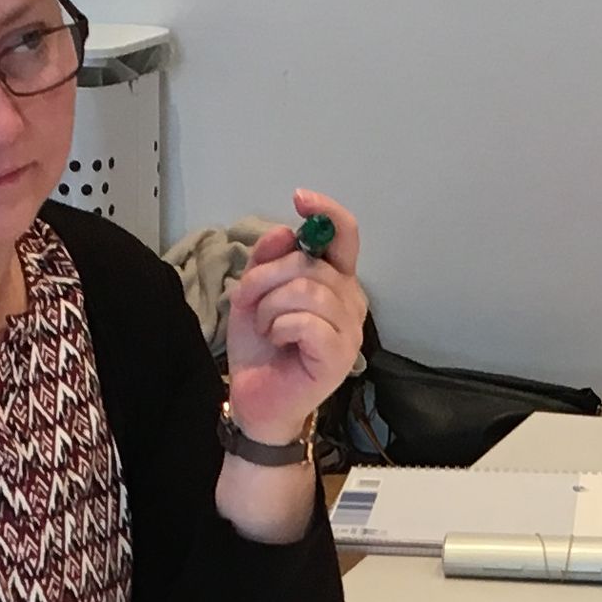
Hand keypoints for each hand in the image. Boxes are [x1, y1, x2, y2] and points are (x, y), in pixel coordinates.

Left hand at [223, 188, 367, 438]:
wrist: (256, 401)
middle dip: (267, 277)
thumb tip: (286, 231)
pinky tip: (278, 340)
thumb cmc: (261, 348)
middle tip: (251, 302)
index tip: (300, 200)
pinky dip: (280, 326)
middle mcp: (351, 300)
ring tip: (266, 327)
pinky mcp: (340, 355)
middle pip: (311, 262)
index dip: (326, 212)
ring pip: (307, 290)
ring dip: (270, 306)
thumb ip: (267, 260)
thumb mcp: (253, 294)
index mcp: (335, 280)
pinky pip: (306, 321)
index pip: (344, 234)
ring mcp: (351, 329)